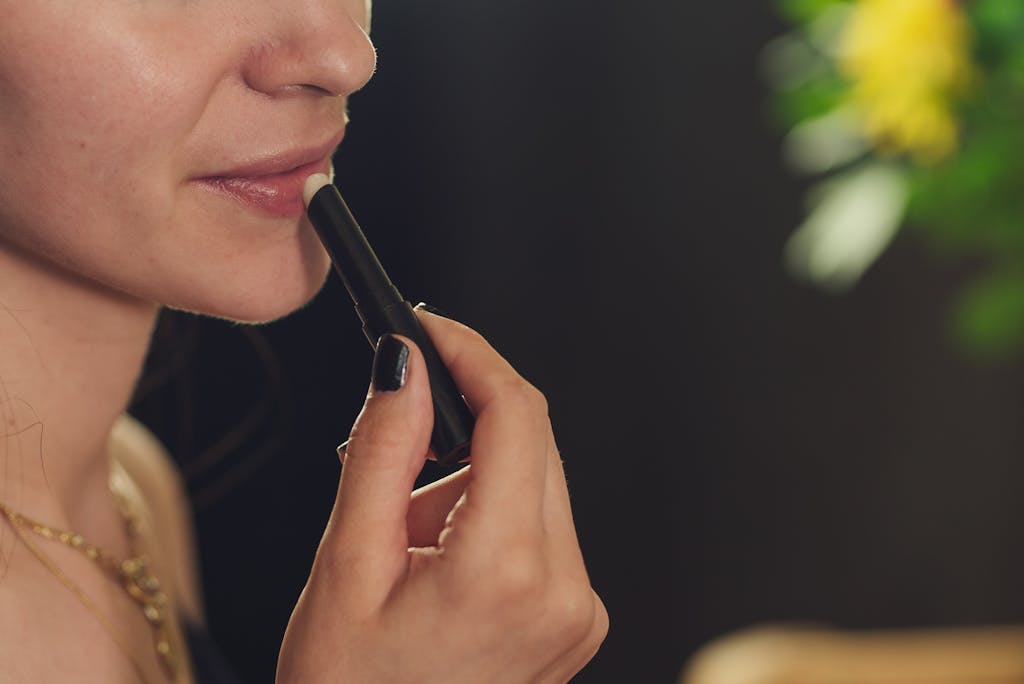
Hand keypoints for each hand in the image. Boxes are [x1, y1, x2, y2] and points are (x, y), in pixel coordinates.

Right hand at [277, 309, 607, 682]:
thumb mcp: (346, 562)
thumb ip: (384, 449)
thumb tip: (406, 364)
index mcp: (506, 571)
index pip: (517, 417)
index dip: (473, 355)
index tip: (429, 328)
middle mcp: (565, 589)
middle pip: (533, 442)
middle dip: (463, 421)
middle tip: (396, 442)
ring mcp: (578, 608)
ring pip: (537, 479)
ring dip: (472, 474)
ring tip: (407, 531)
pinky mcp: (574, 617)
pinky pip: (540, 525)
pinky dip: (490, 511)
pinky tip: (439, 553)